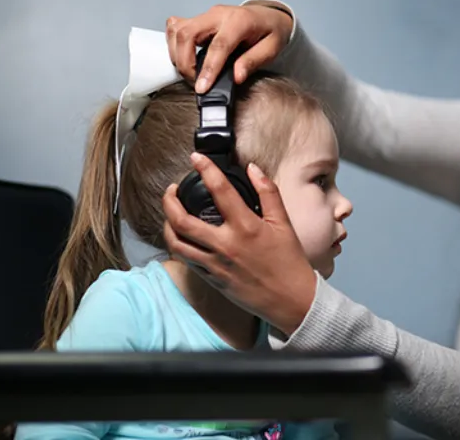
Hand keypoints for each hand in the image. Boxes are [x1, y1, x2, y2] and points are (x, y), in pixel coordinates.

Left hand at [162, 153, 316, 334]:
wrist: (292, 300)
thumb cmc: (290, 262)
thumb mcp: (284, 223)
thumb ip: (268, 193)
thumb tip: (253, 169)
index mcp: (246, 227)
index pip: (219, 190)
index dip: (205, 169)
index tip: (196, 158)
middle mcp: (226, 245)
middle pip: (182, 220)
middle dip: (169, 200)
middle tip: (171, 190)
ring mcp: (215, 264)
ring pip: (177, 243)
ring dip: (167, 224)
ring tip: (170, 213)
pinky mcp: (212, 279)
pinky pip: (186, 260)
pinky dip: (178, 246)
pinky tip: (181, 237)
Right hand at [165, 4, 292, 92]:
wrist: (269, 17)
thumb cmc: (270, 32)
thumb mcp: (271, 49)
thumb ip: (253, 62)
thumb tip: (236, 77)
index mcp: (240, 21)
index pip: (218, 46)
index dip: (208, 69)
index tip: (201, 88)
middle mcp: (219, 14)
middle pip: (188, 34)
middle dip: (184, 62)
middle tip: (194, 82)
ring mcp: (206, 15)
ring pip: (178, 29)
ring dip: (176, 54)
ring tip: (189, 73)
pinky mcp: (199, 19)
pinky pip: (176, 26)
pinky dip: (173, 43)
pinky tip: (182, 57)